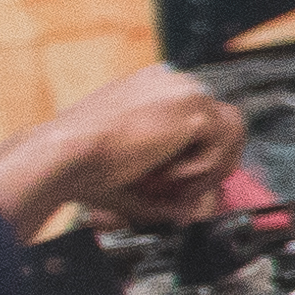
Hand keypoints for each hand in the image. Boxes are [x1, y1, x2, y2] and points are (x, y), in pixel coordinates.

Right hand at [0, 66, 249, 239]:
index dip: (196, 153)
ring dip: (211, 168)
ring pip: (230, 131)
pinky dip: (202, 169)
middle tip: (189, 194)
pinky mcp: (193, 110)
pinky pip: (223, 145)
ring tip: (179, 189)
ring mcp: (184, 92)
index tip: (181, 183)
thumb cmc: (79, 165)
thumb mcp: (128, 167)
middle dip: (213, 161)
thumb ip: (162, 183)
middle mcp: (170, 82)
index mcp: (150, 88)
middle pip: (222, 120)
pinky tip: (167, 174)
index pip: (197, 115)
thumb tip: (185, 212)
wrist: (64, 155)